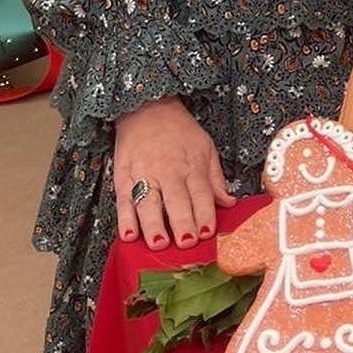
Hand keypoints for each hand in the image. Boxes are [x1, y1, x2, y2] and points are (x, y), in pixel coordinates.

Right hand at [114, 97, 235, 251]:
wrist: (148, 108)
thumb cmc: (180, 131)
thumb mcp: (206, 147)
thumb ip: (216, 179)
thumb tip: (229, 203)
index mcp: (192, 165)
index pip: (201, 193)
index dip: (205, 213)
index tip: (208, 233)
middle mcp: (168, 171)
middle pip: (176, 200)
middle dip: (182, 222)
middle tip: (186, 243)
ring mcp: (144, 174)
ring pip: (148, 202)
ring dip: (153, 224)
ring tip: (159, 243)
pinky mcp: (123, 176)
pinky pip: (123, 200)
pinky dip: (125, 219)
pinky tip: (128, 235)